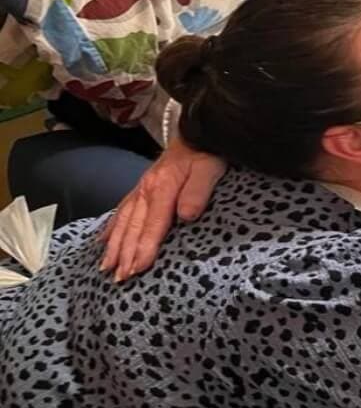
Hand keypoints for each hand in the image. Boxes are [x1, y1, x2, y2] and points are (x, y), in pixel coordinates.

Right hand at [99, 139, 225, 280]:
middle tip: (118, 278)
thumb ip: (198, 192)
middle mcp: (147, 190)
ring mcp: (142, 187)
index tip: (136, 270)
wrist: (198, 129)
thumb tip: (187, 216)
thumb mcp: (209, 169)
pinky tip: (103, 240)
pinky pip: (123, 208)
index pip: (152, 225)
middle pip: (133, 227)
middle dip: (124, 254)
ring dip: (115, 245)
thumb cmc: (206, 152)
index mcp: (162, 188)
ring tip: (106, 267)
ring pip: (124, 221)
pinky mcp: (143, 186)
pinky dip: (112, 226)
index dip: (143, 249)